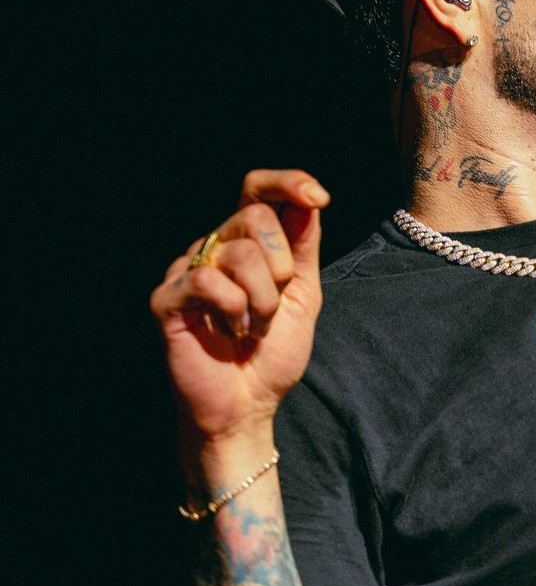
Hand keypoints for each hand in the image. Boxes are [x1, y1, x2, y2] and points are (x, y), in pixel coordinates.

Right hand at [149, 170, 329, 445]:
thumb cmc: (272, 352)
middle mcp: (214, 248)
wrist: (250, 404)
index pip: (258, 190)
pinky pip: (208, 281)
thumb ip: (303, 247)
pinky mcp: (167, 298)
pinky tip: (230, 331)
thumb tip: (310, 199)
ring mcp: (187, 270)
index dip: (288, 181)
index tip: (318, 196)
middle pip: (255, 217)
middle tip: (274, 305)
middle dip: (282, 266)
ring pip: (238, 252)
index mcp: (247, 243)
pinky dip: (234, 310)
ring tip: (253, 326)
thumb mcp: (303, 294)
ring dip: (263, 299)